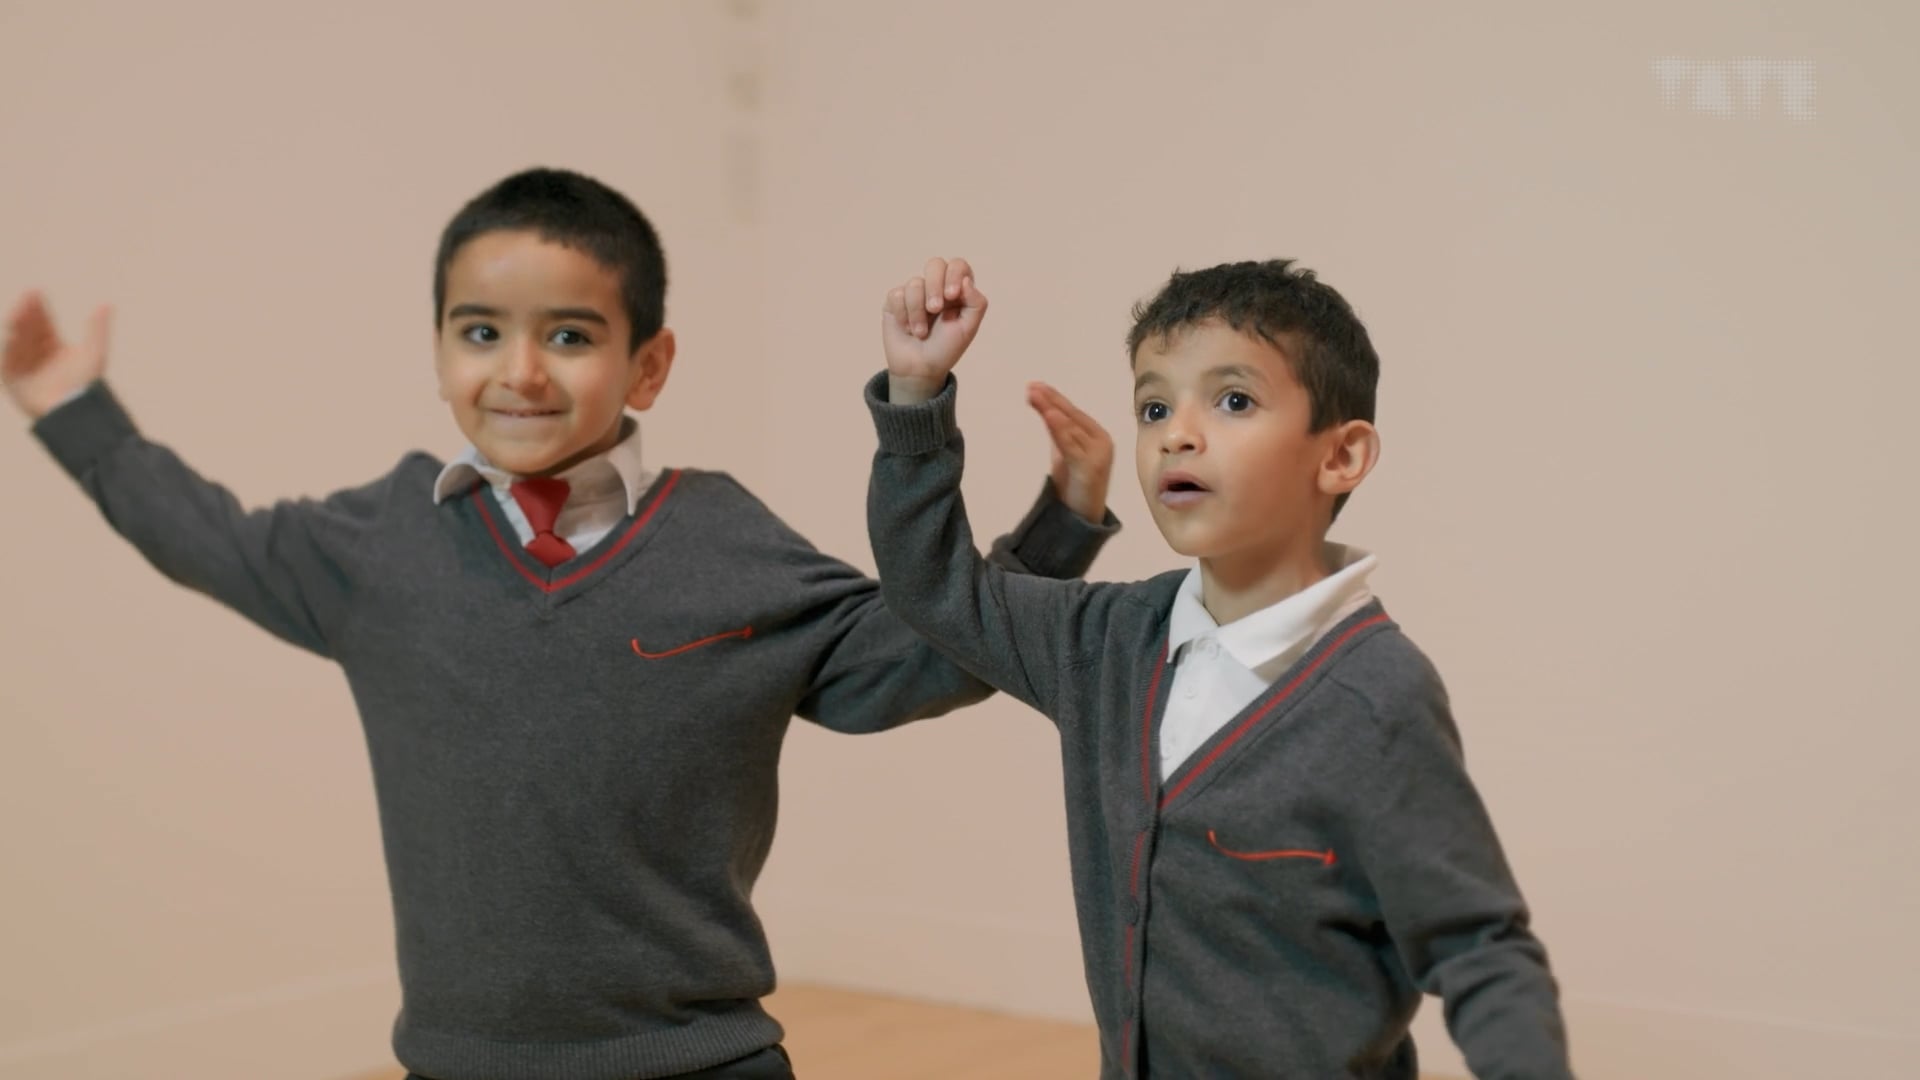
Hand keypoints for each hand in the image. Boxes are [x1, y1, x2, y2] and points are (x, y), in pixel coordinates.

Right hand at [3, 292, 110, 419]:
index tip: (36, 292)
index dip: (38, 307)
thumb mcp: (94, 353)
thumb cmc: (87, 383)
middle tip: (27, 299)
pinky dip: (10, 351)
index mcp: (53, 346)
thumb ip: (97, 329)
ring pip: (18, 343)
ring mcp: (24, 367)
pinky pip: (9, 363)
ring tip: (19, 316)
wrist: (75, 410)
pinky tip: (12, 338)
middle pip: (28, 330)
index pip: (42, 322)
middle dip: (26, 314)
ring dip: (18, 329)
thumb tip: (106, 304)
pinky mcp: (14, 381)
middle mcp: (37, 354)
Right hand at [882, 257, 986, 403]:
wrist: (920, 369)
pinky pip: (896, 295)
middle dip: (934, 287)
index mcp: (956, 290)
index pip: (958, 266)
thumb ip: (975, 302)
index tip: (952, 295)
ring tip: (921, 332)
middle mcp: (936, 287)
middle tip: (935, 309)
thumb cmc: (946, 349)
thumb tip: (966, 280)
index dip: (954, 275)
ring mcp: (915, 293)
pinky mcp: (895, 301)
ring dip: (918, 312)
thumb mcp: (968, 328)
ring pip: (914, 283)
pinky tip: (908, 329)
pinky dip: (904, 315)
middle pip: (935, 264)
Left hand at [1028, 381, 1111, 524]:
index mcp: (1097, 434)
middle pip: (1072, 416)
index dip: (1054, 398)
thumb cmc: (1074, 484)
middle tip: (1031, 387)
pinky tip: (1050, 417)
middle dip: (1051, 401)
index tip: (1035, 385)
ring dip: (1053, 411)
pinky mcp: (1090, 469)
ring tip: (1038, 396)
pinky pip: (1072, 446)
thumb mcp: (1064, 450)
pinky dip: (1061, 430)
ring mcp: (1098, 455)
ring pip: (1071, 428)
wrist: (1082, 516)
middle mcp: (1102, 441)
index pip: (1073, 412)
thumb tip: (1042, 405)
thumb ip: (1057, 430)